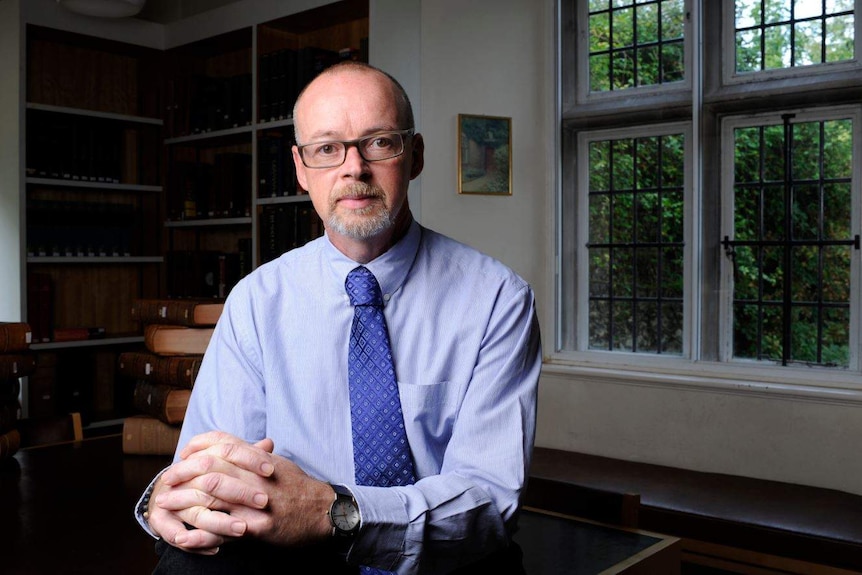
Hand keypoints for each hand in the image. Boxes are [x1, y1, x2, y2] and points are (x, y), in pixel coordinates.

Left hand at [147, 431, 333, 552]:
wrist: (324, 512)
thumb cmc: (298, 487)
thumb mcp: (277, 462)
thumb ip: (252, 453)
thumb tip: (226, 445)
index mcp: (261, 459)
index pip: (224, 443)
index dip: (199, 445)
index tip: (183, 454)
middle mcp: (258, 476)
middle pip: (212, 466)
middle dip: (183, 472)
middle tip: (166, 479)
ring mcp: (258, 501)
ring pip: (214, 494)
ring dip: (184, 499)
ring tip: (165, 504)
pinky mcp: (260, 527)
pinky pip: (225, 529)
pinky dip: (203, 533)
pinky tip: (186, 536)